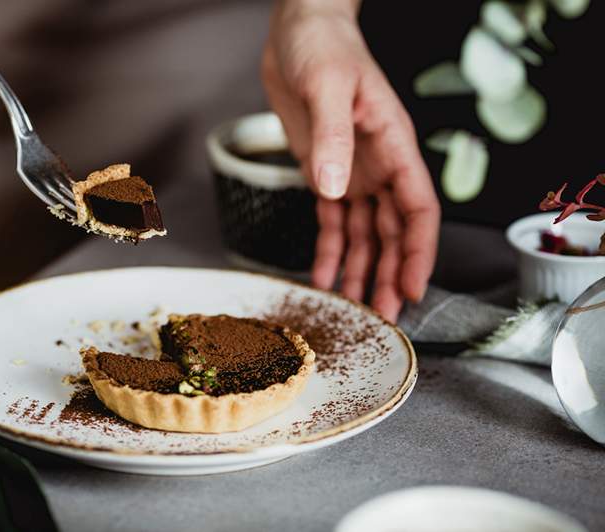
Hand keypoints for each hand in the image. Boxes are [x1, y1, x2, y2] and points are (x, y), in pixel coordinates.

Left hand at [262, 0, 439, 320]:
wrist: (297, 32)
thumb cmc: (322, 48)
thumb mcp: (327, 86)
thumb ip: (332, 138)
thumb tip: (336, 189)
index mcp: (393, 145)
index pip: (417, 209)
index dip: (417, 252)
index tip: (410, 288)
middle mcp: (379, 165)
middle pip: (392, 233)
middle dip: (388, 275)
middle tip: (381, 318)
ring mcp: (354, 172)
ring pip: (364, 234)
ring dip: (360, 271)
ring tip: (354, 310)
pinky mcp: (325, 172)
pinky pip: (331, 222)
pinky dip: (328, 251)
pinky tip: (323, 277)